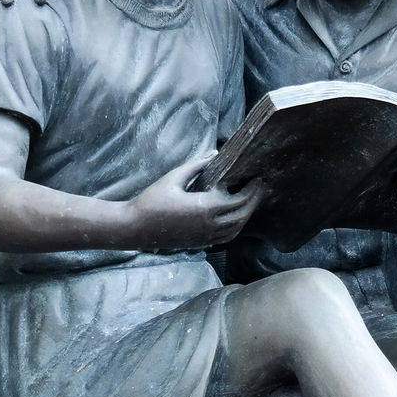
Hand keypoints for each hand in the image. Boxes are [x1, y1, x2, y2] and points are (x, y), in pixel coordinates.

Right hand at [126, 155, 261, 249]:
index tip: (258, 179)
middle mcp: (209, 225)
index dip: (252, 191)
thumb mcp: (173, 178)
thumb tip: (214, 153)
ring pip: (236, 230)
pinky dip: (235, 228)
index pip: (240, 200)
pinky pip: (225, 238)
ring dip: (246, 216)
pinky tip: (234, 218)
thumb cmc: (152, 200)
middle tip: (259, 189)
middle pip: (242, 216)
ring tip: (249, 202)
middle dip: (254, 202)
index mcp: (206, 207)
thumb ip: (196, 165)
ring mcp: (205, 237)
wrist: (137, 228)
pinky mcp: (200, 243)